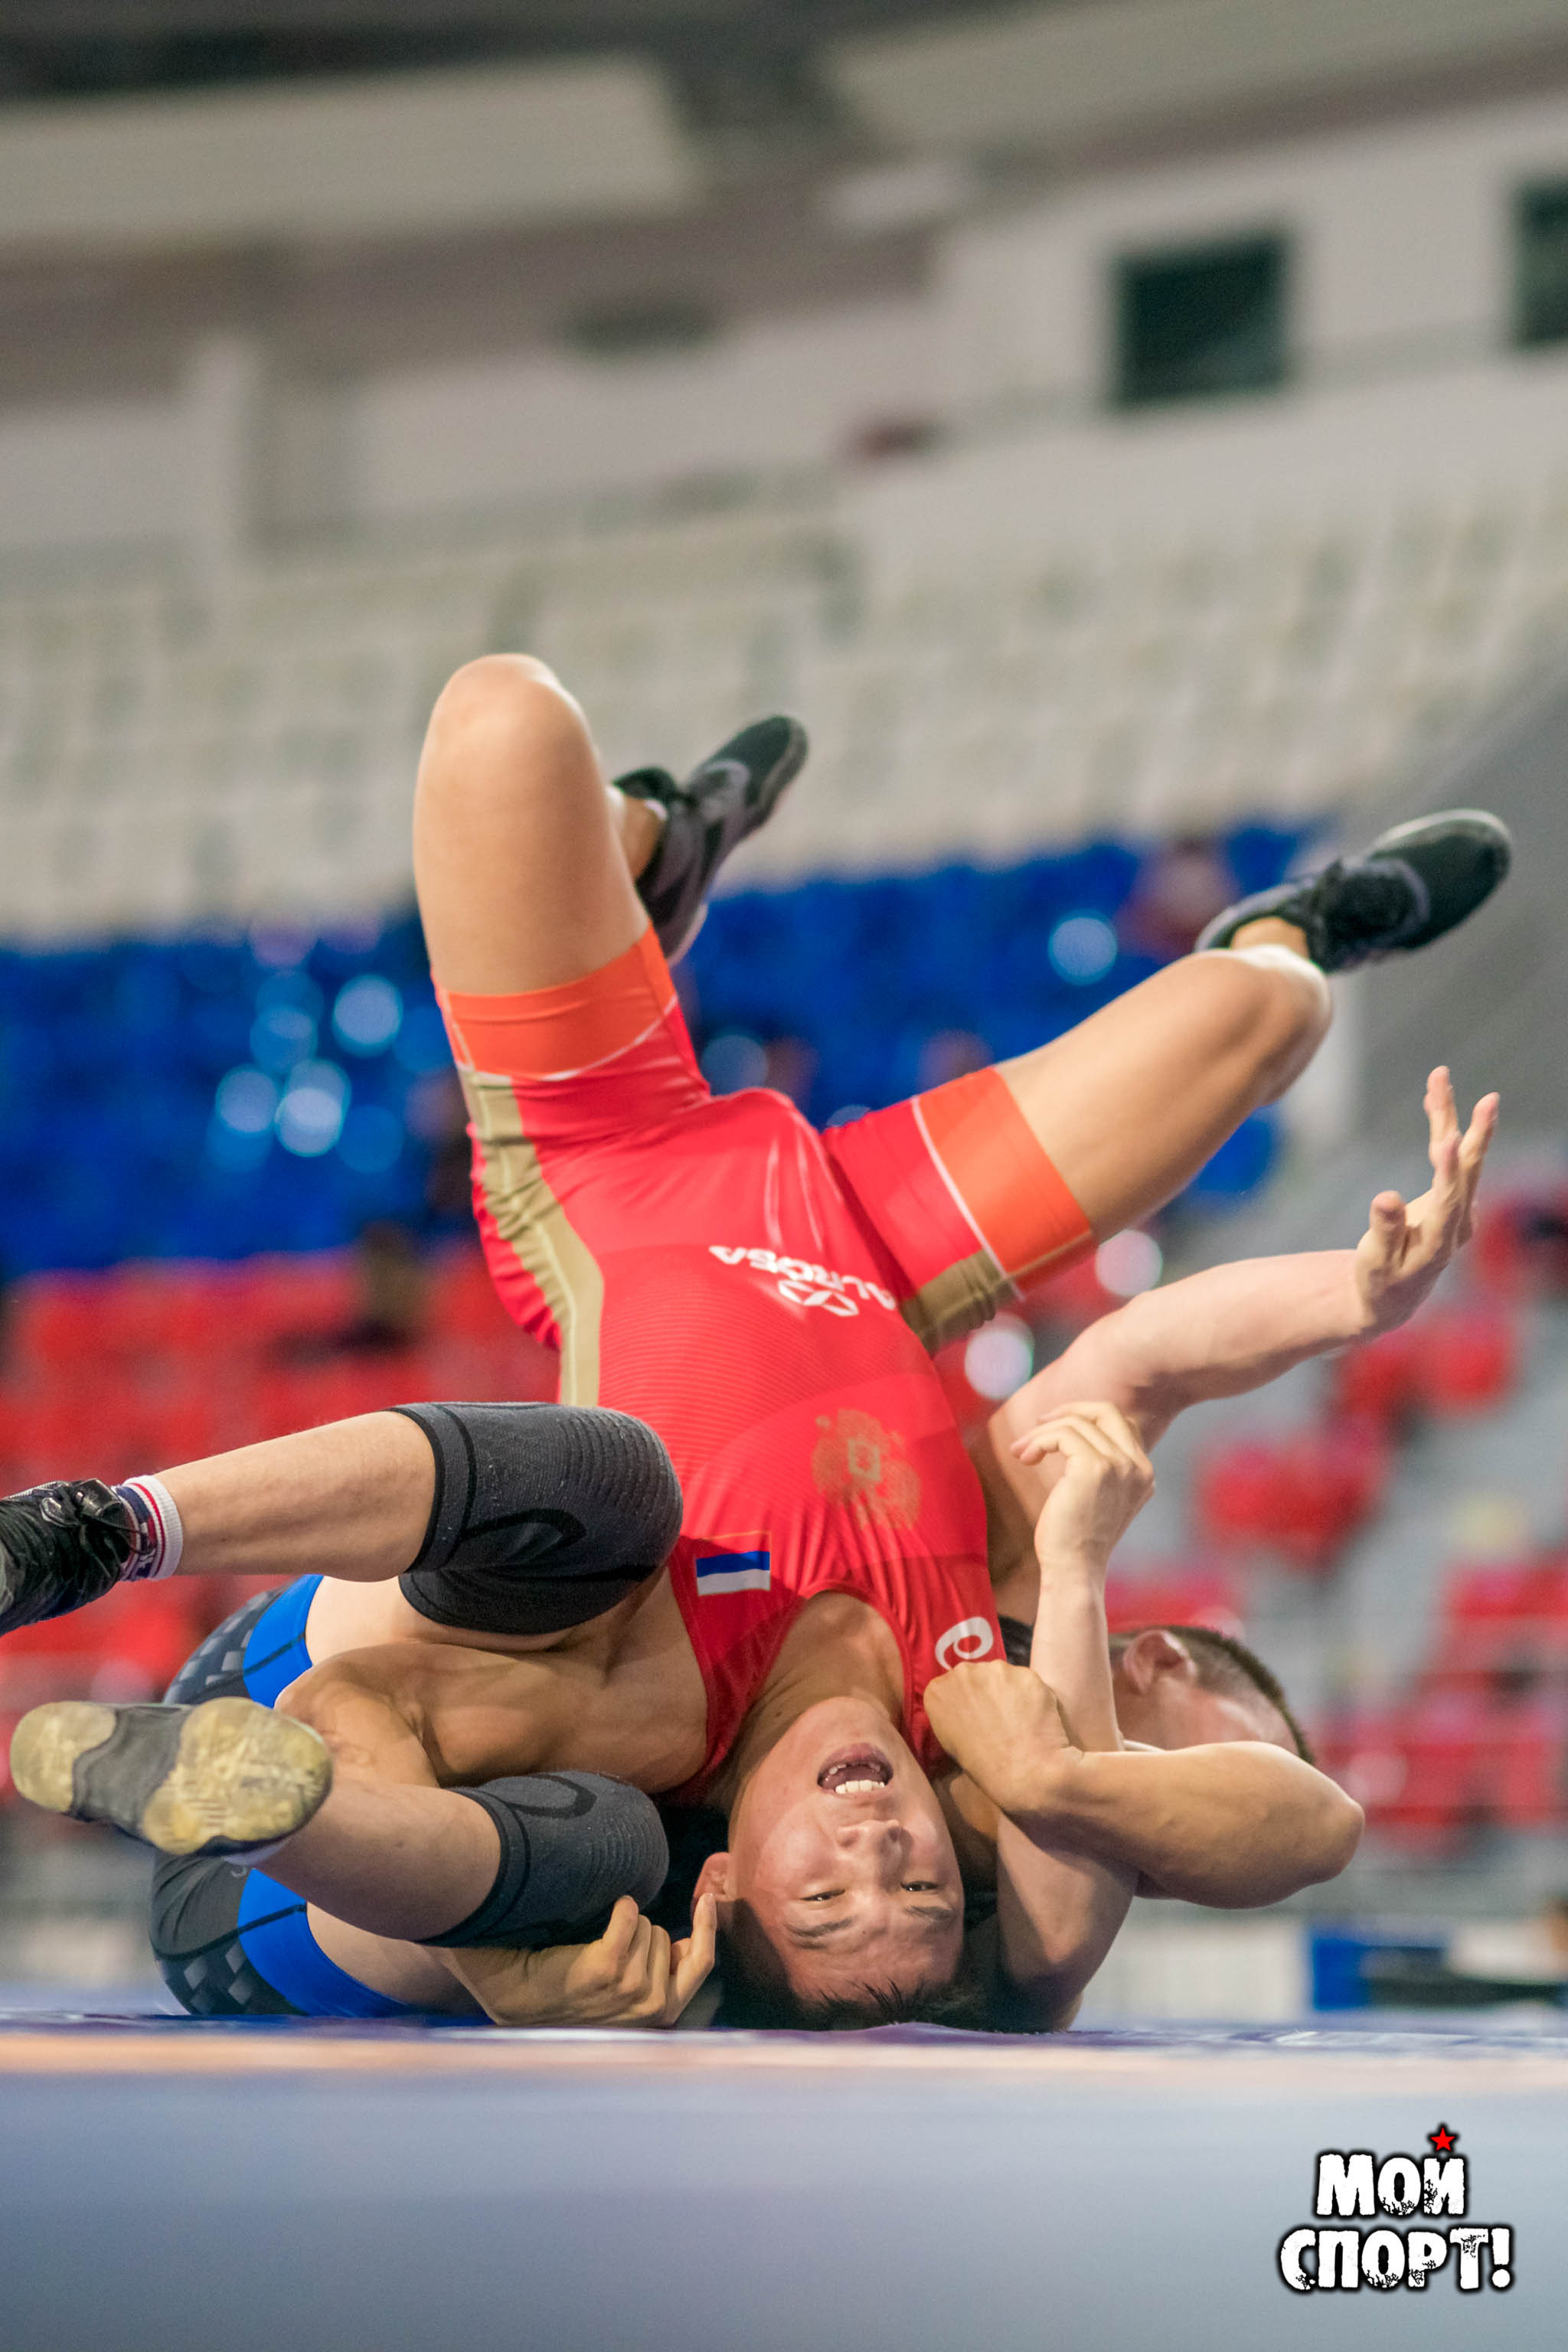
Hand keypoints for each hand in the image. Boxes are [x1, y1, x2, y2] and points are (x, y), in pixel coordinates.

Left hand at [442, 1892, 716, 2028]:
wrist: (521, 1997)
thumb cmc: (571, 1992)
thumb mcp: (626, 1993)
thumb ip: (662, 1972)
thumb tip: (686, 1941)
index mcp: (661, 2014)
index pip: (701, 1965)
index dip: (707, 1928)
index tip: (707, 1899)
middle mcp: (650, 2006)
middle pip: (664, 1936)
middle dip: (638, 1934)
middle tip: (604, 1954)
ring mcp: (630, 1990)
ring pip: (644, 1925)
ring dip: (620, 1926)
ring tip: (589, 1951)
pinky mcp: (607, 1968)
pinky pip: (627, 1916)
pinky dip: (614, 1910)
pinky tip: (594, 1923)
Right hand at [925, 1659, 1078, 1821]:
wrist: (1024, 1772)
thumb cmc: (982, 1768)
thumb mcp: (949, 1744)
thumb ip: (950, 1718)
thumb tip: (964, 1715)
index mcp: (936, 1692)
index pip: (947, 1687)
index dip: (963, 1703)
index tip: (973, 1718)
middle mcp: (963, 1673)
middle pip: (974, 1676)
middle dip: (984, 1692)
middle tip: (996, 1720)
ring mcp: (996, 1670)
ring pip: (1002, 1677)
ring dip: (1007, 1692)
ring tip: (1017, 1722)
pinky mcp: (1026, 1674)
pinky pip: (1026, 1683)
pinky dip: (1030, 1697)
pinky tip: (1033, 1719)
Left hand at [1009, 1400, 1153, 1574]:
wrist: (1074, 1569)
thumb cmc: (1076, 1538)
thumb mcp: (1097, 1496)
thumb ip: (1099, 1466)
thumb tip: (1071, 1432)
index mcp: (1143, 1473)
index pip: (1120, 1424)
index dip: (1086, 1418)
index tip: (1055, 1428)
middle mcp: (1138, 1467)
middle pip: (1107, 1411)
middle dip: (1070, 1409)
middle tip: (1040, 1423)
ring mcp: (1119, 1466)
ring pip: (1077, 1423)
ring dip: (1042, 1432)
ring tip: (1021, 1451)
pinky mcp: (1095, 1467)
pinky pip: (1063, 1434)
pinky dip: (1039, 1440)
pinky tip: (1025, 1458)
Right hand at [1353, 1067, 1497, 1333]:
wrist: (1394, 1293)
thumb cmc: (1380, 1279)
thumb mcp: (1375, 1261)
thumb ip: (1383, 1230)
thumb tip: (1385, 1196)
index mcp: (1440, 1241)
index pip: (1449, 1200)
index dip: (1447, 1171)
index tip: (1445, 1140)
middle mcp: (1458, 1220)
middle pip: (1467, 1170)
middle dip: (1475, 1133)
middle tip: (1490, 1100)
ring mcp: (1457, 1206)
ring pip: (1458, 1155)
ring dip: (1449, 1115)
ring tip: (1439, 1076)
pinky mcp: (1449, 1195)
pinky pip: (1447, 1155)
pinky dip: (1440, 1125)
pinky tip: (1434, 1099)